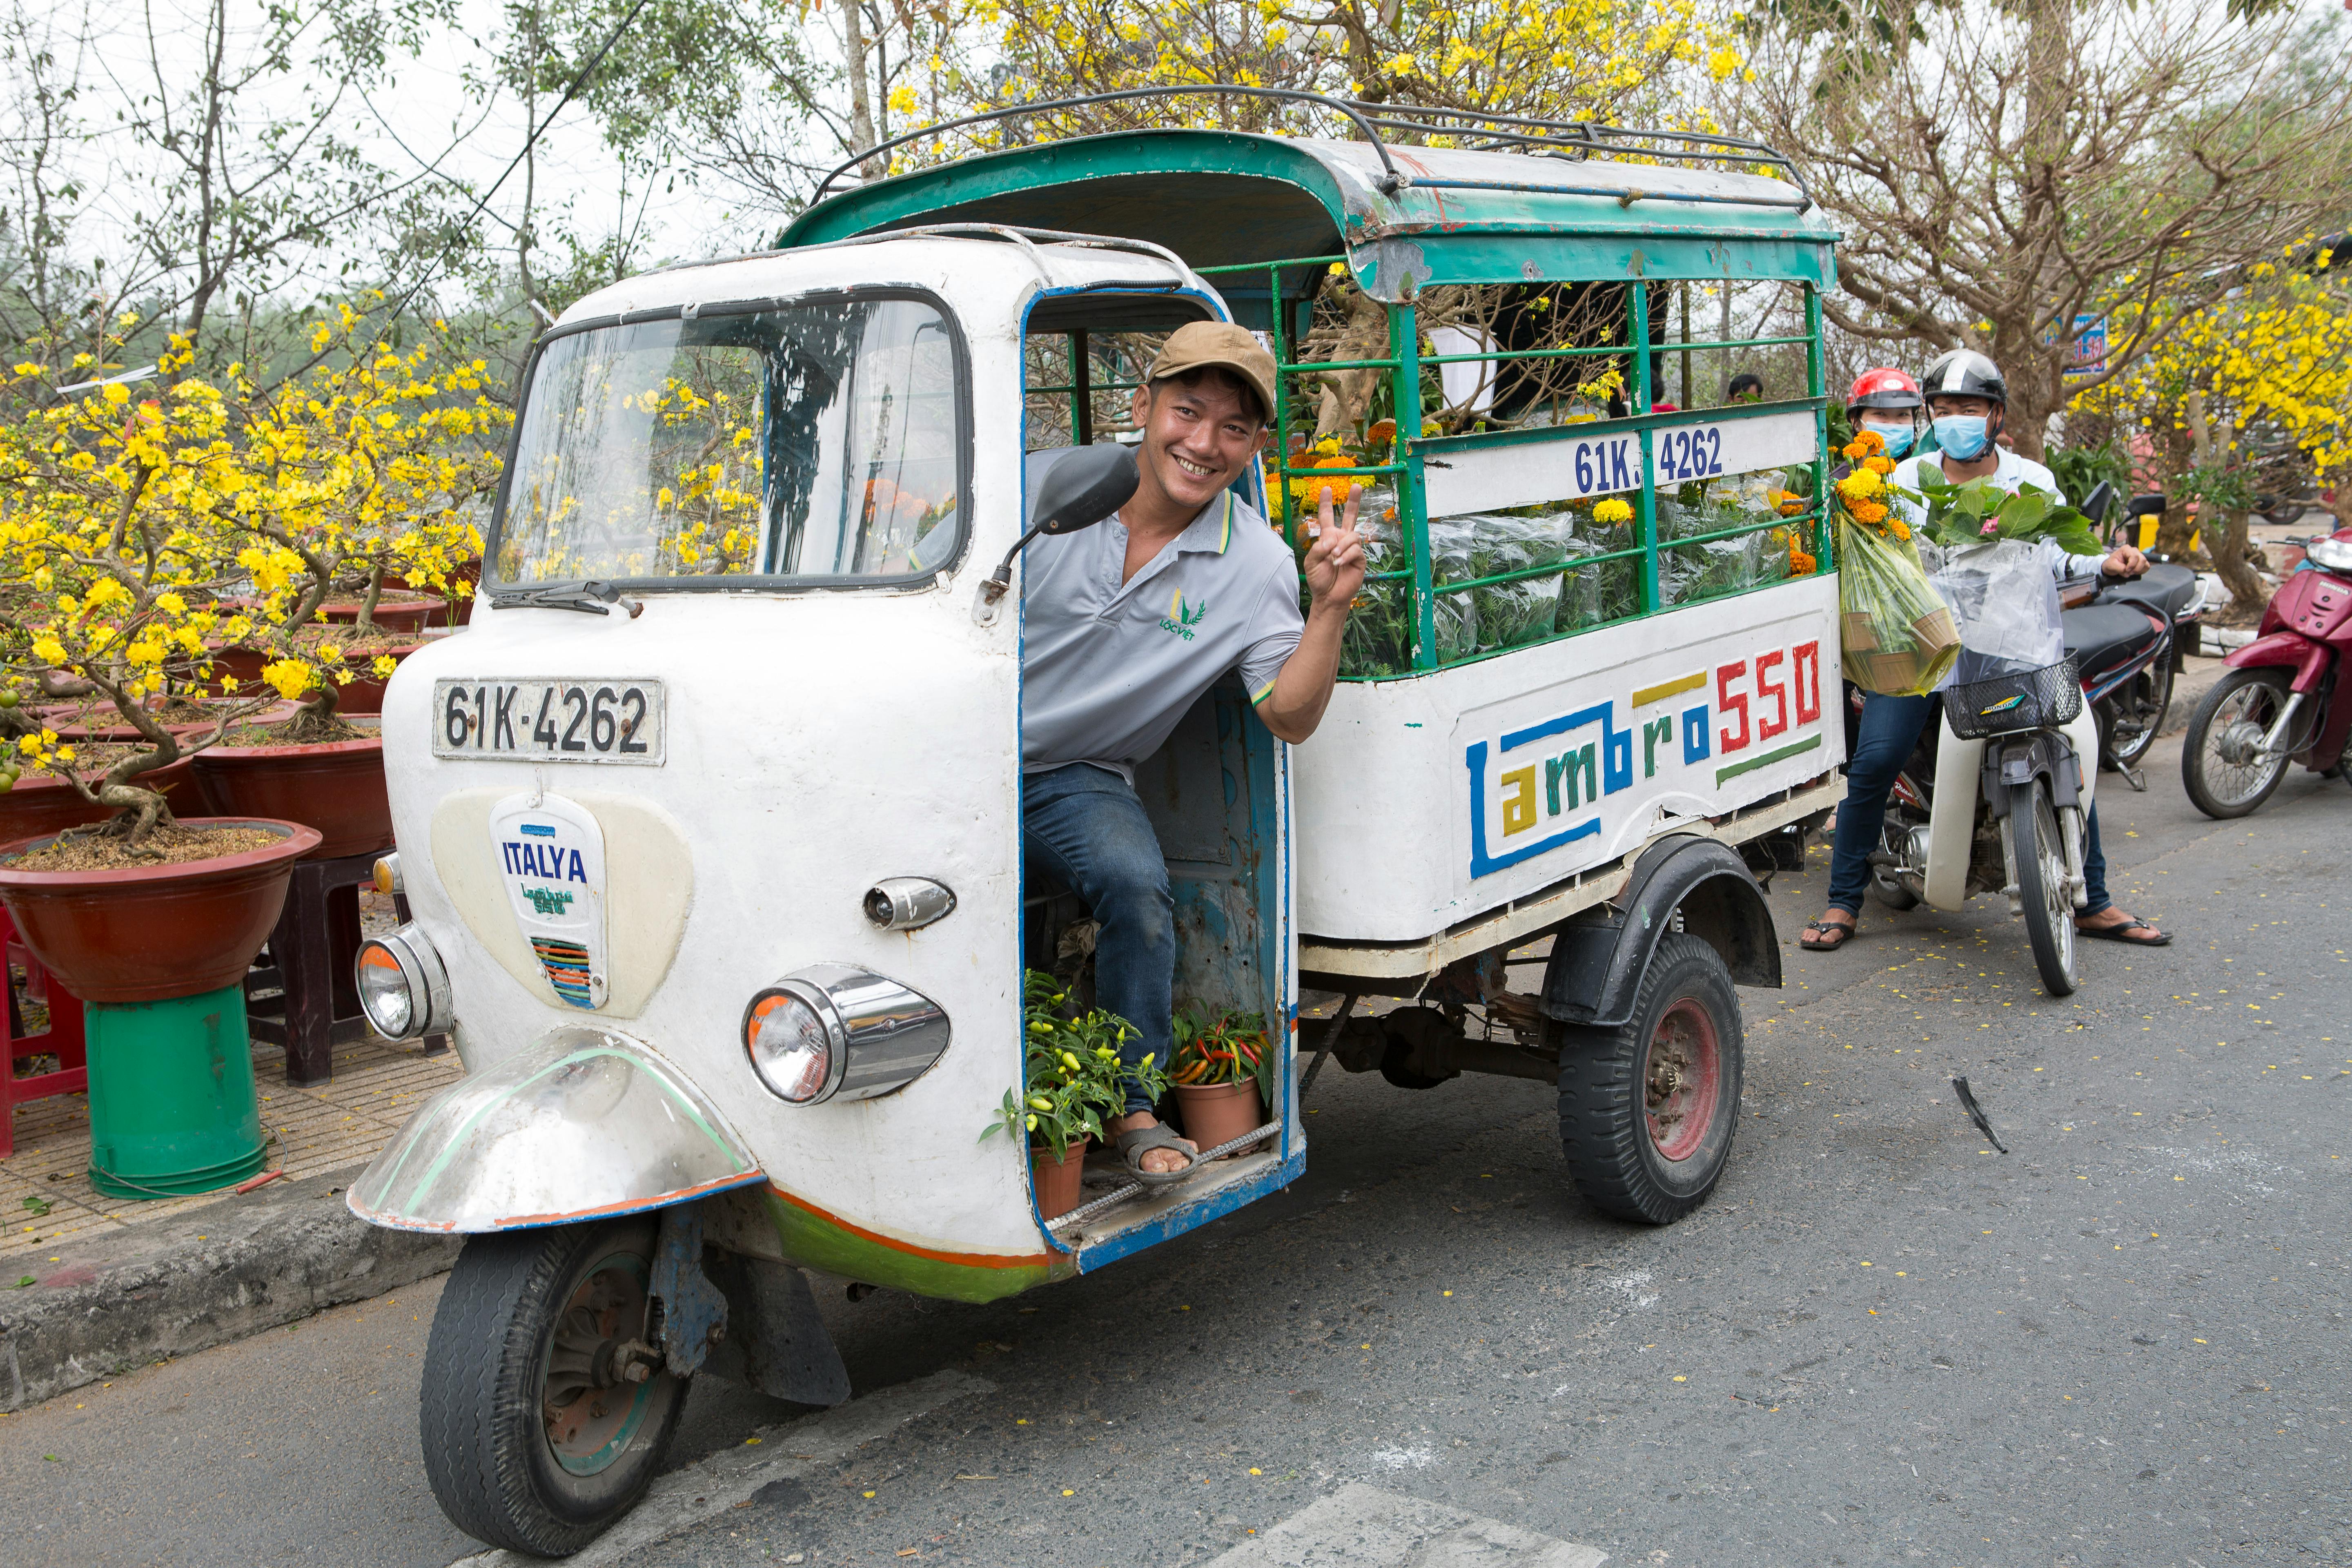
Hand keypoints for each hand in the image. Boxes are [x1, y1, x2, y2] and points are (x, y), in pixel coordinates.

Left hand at [1301, 481, 1365, 611]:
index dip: (1325, 503)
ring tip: (1333, 559)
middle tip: (1356, 486)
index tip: (1325, 488)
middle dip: (1353, 501)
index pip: (1326, 516)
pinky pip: (1355, 549)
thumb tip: (1332, 539)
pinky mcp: (1359, 558)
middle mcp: (1341, 539)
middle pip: (1350, 516)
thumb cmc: (1319, 579)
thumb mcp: (1311, 562)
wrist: (1329, 596)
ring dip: (1341, 546)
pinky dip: (1346, 555)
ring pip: (1351, 536)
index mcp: (1328, 537)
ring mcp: (1351, 548)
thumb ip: (1318, 547)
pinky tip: (1339, 563)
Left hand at [2102, 542, 2147, 577]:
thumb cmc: (2111, 564)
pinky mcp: (2141, 562)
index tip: (2126, 570)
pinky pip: (2146, 567)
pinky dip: (2141, 571)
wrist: (2111, 567)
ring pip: (2145, 563)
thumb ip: (2119, 568)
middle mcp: (2134, 551)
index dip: (2132, 565)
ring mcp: (2139, 556)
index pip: (2134, 556)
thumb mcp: (2111, 565)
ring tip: (2131, 572)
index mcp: (2126, 549)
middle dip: (2136, 568)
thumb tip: (2127, 572)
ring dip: (2139, 570)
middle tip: (2129, 572)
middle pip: (2142, 559)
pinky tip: (2134, 572)